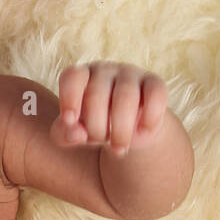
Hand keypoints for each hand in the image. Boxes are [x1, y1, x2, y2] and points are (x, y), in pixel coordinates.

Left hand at [50, 62, 169, 155]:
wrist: (129, 131)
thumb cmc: (94, 126)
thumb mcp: (74, 134)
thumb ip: (65, 134)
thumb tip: (75, 132)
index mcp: (81, 77)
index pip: (72, 76)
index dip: (69, 98)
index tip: (70, 120)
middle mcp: (104, 70)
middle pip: (96, 95)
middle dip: (96, 127)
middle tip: (101, 141)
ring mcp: (130, 74)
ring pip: (125, 97)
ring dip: (121, 130)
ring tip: (119, 148)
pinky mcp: (154, 83)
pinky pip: (155, 95)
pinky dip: (149, 118)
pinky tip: (143, 131)